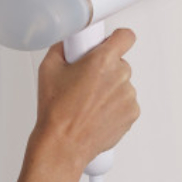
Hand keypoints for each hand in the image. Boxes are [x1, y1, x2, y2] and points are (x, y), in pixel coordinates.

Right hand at [28, 28, 140, 169]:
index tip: (112, 42)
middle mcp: (120, 76)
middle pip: (120, 62)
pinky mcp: (132, 114)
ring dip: (110, 89)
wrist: (63, 144)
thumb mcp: (48, 69)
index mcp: (103, 61)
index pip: (126, 36)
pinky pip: (126, 103)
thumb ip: (62, 48)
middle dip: (105, 68)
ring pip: (122, 84)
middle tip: (86, 80)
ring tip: (88, 102)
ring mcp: (128, 97)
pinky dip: (115, 106)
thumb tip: (67, 43)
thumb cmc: (56, 111)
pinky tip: (97, 113)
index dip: (117, 38)